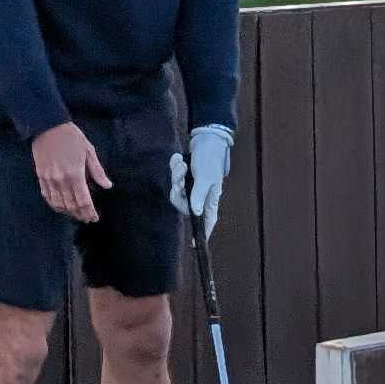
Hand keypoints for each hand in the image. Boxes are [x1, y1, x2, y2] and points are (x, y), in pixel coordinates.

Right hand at [29, 122, 109, 223]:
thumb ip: (97, 171)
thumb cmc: (71, 136)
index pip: (84, 201)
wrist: (47, 126)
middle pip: (71, 205)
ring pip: (59, 204)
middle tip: (87, 218)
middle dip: (80, 214)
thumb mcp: (88, 150)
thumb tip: (107, 186)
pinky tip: (61, 207)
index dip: (90, 212)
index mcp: (75, 174)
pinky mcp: (41, 177)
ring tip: (76, 215)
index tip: (94, 217)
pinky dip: (55, 205)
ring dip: (68, 212)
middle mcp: (61, 180)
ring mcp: (49, 179)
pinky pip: (48, 197)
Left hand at [181, 122, 234, 239]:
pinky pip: (174, 177)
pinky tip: (180, 158)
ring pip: (176, 189)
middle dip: (178, 189)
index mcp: (209, 198)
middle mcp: (200, 194)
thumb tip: (195, 212)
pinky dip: (175, 167)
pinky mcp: (185, 175)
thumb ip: (198, 195)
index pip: (206, 220)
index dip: (202, 233)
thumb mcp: (206, 178)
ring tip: (183, 163)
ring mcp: (192, 185)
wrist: (206, 138)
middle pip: (182, 203)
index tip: (195, 245)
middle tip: (182, 176)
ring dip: (176, 175)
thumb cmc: (210, 159)